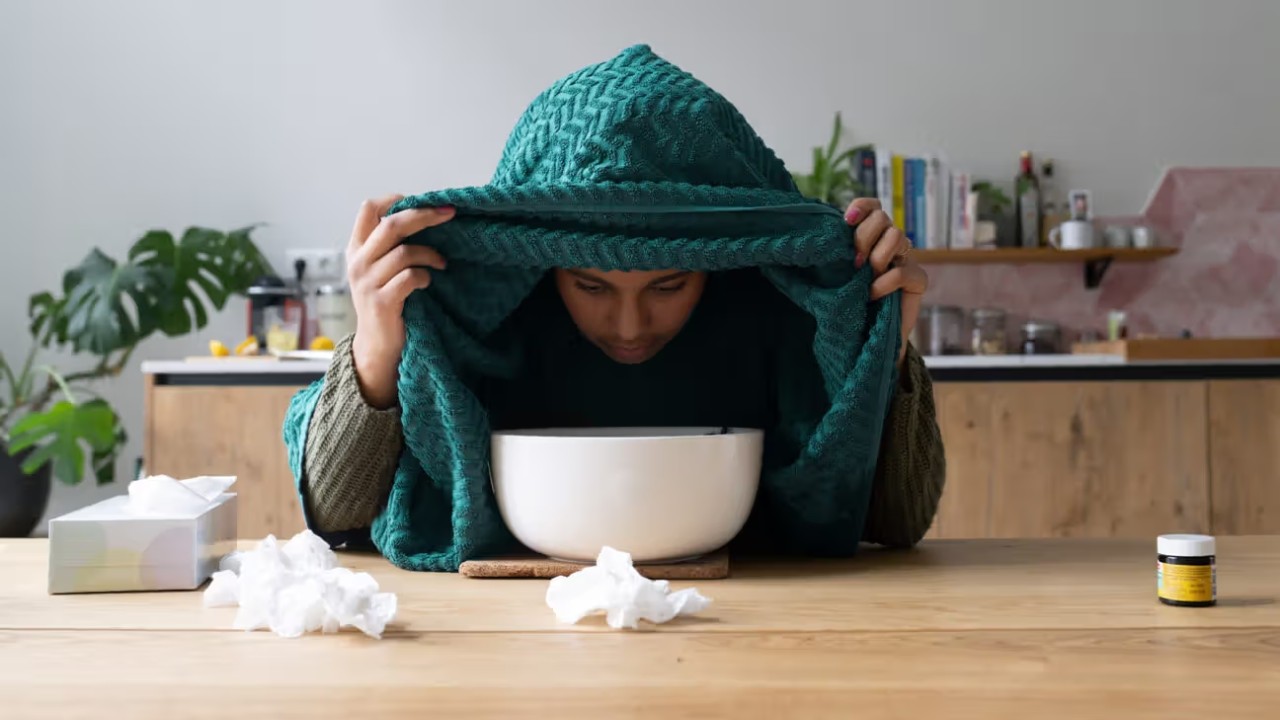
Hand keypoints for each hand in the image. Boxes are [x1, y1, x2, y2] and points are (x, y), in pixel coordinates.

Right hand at [346, 194, 454, 407]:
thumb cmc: (386, 303)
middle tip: (449, 213)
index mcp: (357, 249)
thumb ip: (391, 246)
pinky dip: (425, 276)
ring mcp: (368, 283)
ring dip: (430, 254)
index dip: (394, 200)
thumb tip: (424, 215)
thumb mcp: (380, 270)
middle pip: (392, 224)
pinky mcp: (382, 302)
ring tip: (442, 262)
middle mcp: (358, 262)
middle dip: (424, 215)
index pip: (368, 209)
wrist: (377, 345)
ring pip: (404, 252)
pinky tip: (429, 282)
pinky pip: (410, 277)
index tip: (420, 200)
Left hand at [844, 198, 928, 365]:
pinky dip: (884, 284)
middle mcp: (889, 243)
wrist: (867, 338)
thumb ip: (834, 254)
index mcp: (870, 237)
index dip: (862, 207)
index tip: (846, 221)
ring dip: (876, 257)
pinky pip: (901, 272)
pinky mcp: (918, 280)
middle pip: (883, 218)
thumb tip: (814, 237)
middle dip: (864, 237)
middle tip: (853, 262)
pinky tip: (872, 296)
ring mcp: (905, 260)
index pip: (872, 207)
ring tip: (864, 279)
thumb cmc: (848, 304)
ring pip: (897, 237)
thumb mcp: (835, 274)